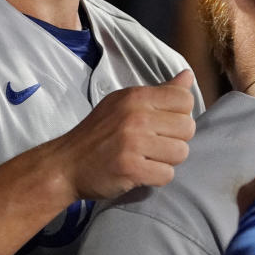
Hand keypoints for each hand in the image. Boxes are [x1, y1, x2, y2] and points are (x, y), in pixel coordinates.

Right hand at [55, 70, 196, 199]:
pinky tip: (141, 172)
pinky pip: (167, 175)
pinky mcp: (131, 168)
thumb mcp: (124, 103)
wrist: (66, 164)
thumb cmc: (97, 133)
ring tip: (148, 158)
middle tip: (155, 145)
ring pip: (181, 153)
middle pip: (187, 127)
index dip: (180, 114)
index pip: (184, 99)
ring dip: (167, 160)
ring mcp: (133, 142)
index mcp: (136, 97)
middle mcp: (136, 116)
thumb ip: (159, 92)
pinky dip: (157, 177)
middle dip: (176, 139)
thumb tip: (188, 76)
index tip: (164, 124)